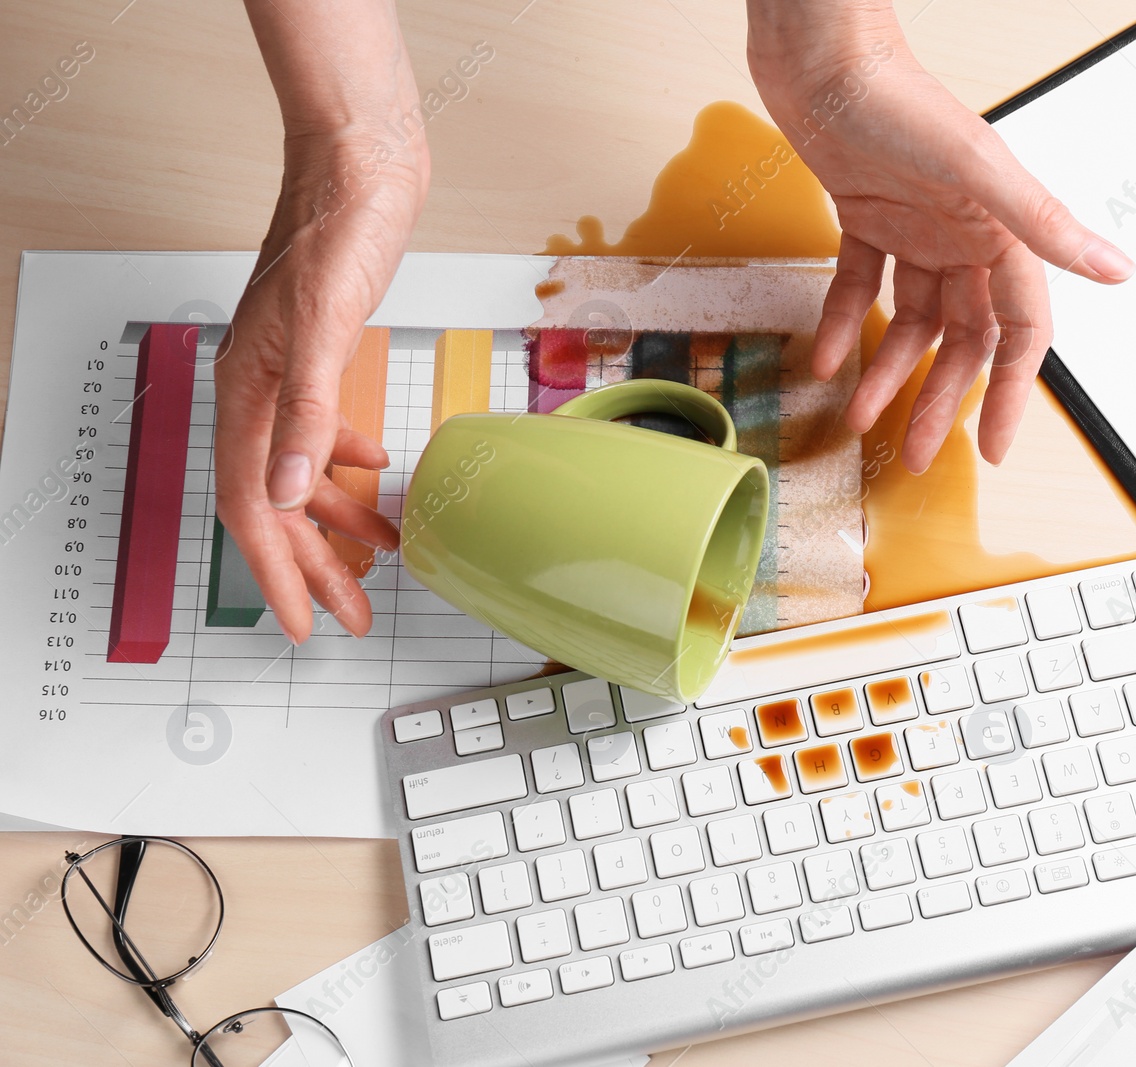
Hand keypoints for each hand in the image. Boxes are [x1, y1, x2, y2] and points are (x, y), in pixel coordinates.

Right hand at [218, 0, 427, 642]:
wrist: (360, 166)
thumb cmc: (337, 233)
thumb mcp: (327, 329)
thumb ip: (309, 415)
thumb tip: (292, 495)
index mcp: (249, 393)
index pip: (256, 509)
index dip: (279, 572)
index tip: (302, 623)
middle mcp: (261, 390)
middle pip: (282, 504)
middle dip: (316, 564)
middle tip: (352, 615)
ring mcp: (290, 374)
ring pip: (306, 472)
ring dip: (341, 520)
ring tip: (381, 558)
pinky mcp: (322, 354)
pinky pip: (325, 431)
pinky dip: (351, 463)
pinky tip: (380, 474)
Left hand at [747, 1, 1133, 472]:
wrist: (824, 57)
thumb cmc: (901, 101)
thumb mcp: (978, 170)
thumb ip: (1044, 225)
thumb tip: (1118, 270)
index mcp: (999, 231)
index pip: (1019, 329)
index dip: (1012, 391)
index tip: (994, 448)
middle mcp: (961, 236)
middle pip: (961, 339)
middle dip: (940, 398)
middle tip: (917, 454)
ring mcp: (912, 229)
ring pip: (908, 322)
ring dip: (887, 372)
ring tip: (861, 418)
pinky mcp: (864, 218)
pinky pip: (856, 286)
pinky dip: (841, 324)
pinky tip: (825, 360)